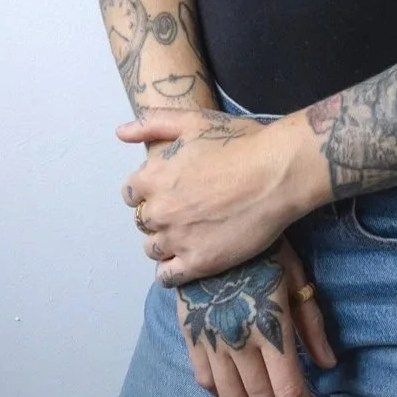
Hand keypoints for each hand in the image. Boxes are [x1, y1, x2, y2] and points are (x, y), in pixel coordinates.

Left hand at [118, 106, 322, 281]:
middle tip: (184, 209)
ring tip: (187, 233)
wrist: (276, 174)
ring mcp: (178, 239)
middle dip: (158, 215)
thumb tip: (120, 133)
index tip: (167, 189)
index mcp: (154, 176)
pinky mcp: (199, 262)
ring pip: (153, 248)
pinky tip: (185, 260)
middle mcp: (160, 210)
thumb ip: (152, 124)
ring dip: (164, 241)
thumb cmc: (238, 142)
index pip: (130, 193)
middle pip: (142, 221)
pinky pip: (168, 276)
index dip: (147, 190)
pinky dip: (170, 270)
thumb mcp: (193, 120)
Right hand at [174, 234, 336, 396]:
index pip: (290, 391)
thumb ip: (311, 323)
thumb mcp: (295, 275)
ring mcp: (211, 338)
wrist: (211, 218)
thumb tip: (328, 365)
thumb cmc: (263, 244)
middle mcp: (237, 339)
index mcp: (268, 326)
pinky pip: (205, 381)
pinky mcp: (191, 332)